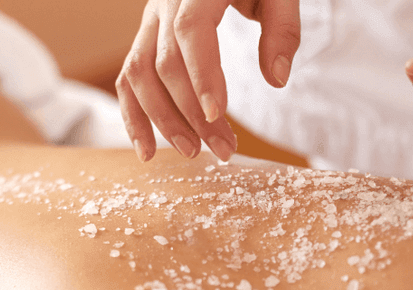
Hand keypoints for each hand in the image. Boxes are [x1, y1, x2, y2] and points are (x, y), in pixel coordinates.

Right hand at [117, 0, 300, 162]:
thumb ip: (284, 29)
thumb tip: (277, 79)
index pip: (191, 29)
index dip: (201, 74)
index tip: (218, 114)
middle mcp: (165, 1)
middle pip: (166, 62)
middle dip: (192, 113)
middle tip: (223, 149)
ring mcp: (150, 19)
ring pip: (139, 73)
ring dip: (162, 120)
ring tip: (192, 152)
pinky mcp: (146, 37)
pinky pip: (128, 77)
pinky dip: (133, 115)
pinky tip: (148, 150)